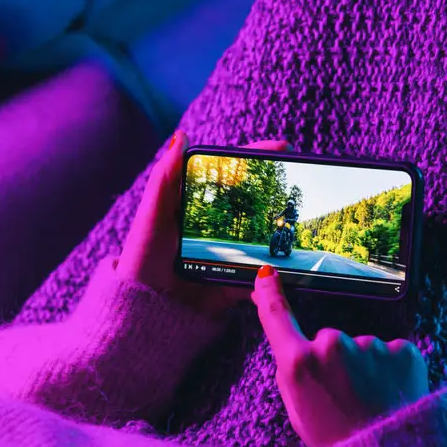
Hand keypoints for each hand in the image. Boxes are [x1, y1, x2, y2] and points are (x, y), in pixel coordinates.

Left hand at [117, 131, 290, 316]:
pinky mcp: (234, 284)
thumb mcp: (152, 215)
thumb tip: (180, 137)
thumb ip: (165, 178)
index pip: (230, 177)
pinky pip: (259, 277)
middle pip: (252, 204)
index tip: (282, 148)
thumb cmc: (142, 258)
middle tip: (301, 177)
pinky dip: (274, 273)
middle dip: (278, 192)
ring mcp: (228, 255)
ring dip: (282, 230)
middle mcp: (215, 229)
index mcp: (195, 208)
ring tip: (303, 216)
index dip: (255, 159)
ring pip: (262, 239)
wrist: (144, 309)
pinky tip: (291, 262)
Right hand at [251, 265, 429, 446]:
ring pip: (362, 349)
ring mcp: (369, 345)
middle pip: (328, 341)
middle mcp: (332, 346)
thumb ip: (292, 373)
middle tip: (345, 398)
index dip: (269, 293)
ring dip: (366, 369)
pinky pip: (390, 353)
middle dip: (335, 362)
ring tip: (372, 402)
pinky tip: (391, 394)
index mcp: (299, 363)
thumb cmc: (337, 440)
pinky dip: (391, 370)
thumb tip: (291, 347)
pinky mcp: (401, 350)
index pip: (277, 317)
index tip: (266, 275)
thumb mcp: (297, 411)